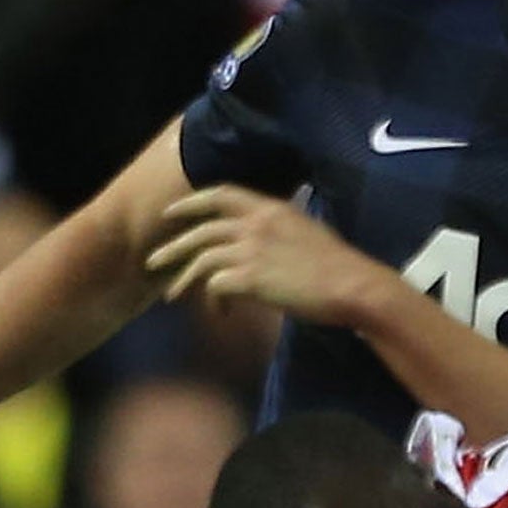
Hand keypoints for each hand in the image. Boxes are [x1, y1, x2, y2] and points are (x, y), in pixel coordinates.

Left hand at [145, 185, 391, 325]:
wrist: (352, 286)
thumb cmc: (340, 267)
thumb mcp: (308, 233)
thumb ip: (281, 231)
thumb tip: (267, 244)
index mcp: (271, 208)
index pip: (221, 195)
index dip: (192, 203)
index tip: (173, 214)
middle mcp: (256, 224)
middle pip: (201, 230)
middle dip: (173, 246)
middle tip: (154, 261)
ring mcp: (250, 249)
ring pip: (201, 259)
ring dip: (183, 279)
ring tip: (172, 295)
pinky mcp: (249, 278)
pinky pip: (215, 287)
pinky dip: (212, 301)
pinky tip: (220, 312)